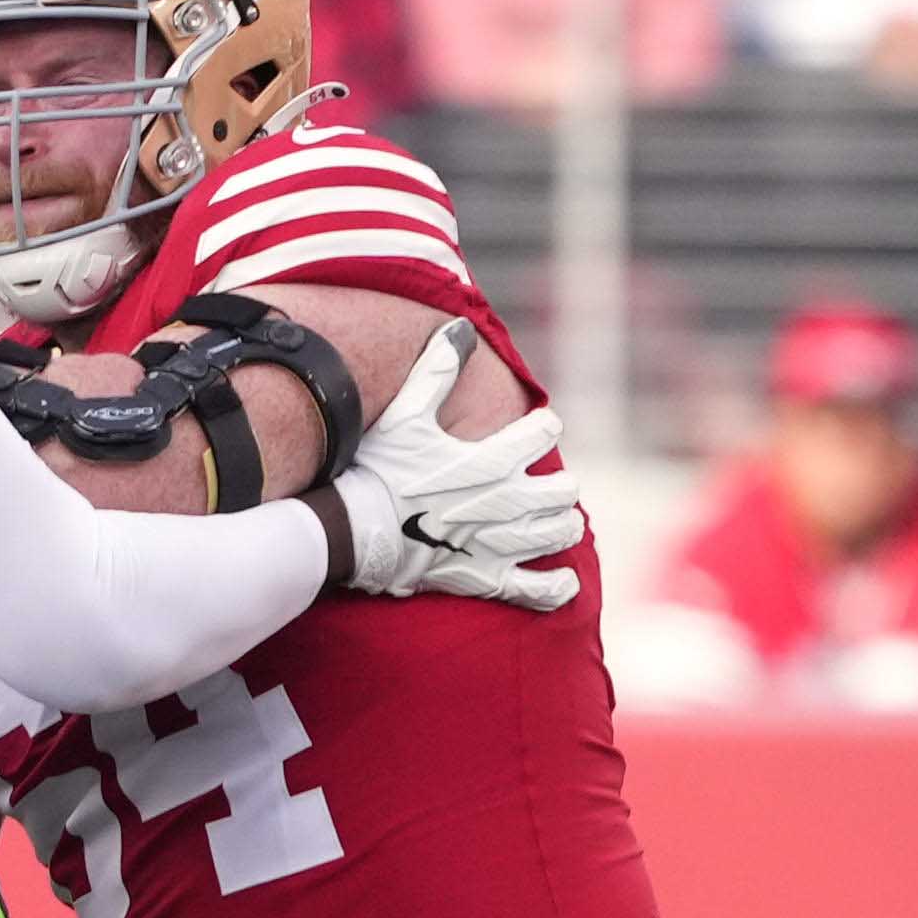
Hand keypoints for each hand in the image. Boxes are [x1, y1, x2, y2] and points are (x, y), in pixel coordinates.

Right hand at [327, 321, 587, 609]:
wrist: (352, 529)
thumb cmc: (378, 469)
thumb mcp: (406, 414)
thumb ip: (437, 370)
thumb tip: (461, 327)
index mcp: (491, 459)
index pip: (543, 433)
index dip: (544, 426)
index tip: (538, 429)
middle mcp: (504, 502)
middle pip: (562, 490)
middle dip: (561, 484)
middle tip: (551, 484)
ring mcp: (497, 543)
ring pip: (556, 534)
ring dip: (563, 525)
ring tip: (560, 520)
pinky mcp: (484, 578)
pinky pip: (535, 590)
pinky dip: (555, 588)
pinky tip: (565, 582)